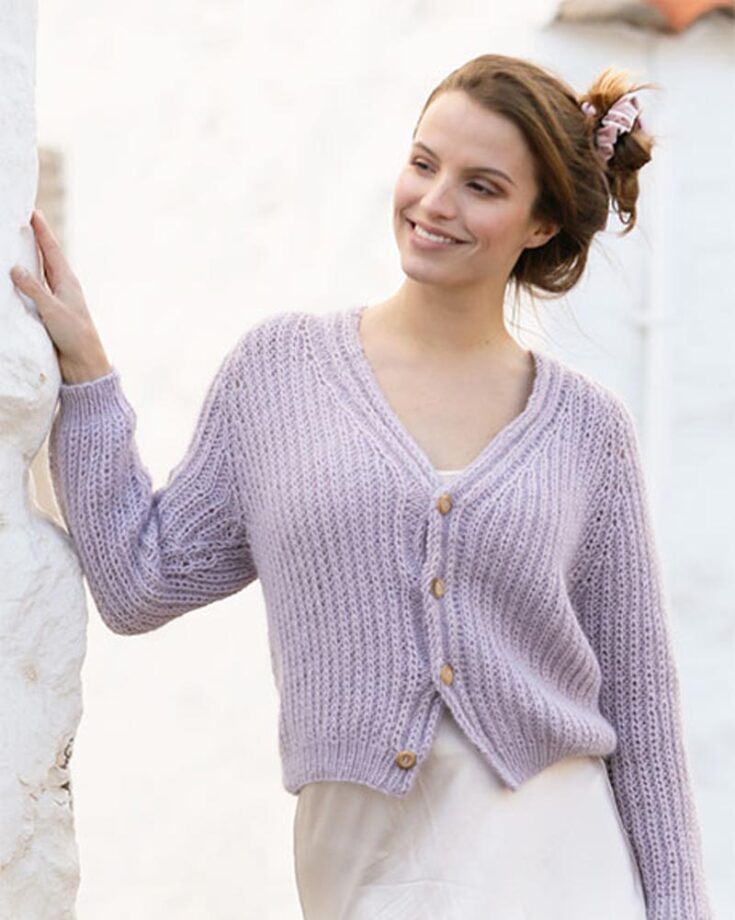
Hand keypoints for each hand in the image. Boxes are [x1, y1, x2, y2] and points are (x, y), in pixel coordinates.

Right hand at [10, 209, 111, 383]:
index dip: (42, 230)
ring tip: (17, 243)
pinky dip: (25, 281)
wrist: (83, 363)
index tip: (33, 211)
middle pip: (46, 257)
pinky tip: (16, 277)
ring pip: (39, 273)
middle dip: (35, 239)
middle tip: (23, 220)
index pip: (52, 250)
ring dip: (29, 258)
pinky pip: (34, 291)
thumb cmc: (74, 335)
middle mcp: (62, 287)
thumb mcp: (53, 309)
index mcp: (67, 281)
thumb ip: (34, 289)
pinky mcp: (49, 313)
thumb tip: (15, 268)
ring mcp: (56, 299)